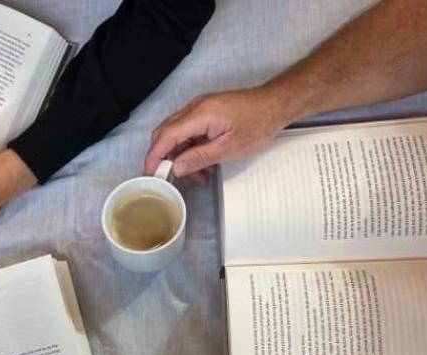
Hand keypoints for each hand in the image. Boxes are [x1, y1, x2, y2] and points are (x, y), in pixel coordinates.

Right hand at [143, 86, 295, 179]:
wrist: (276, 105)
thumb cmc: (259, 123)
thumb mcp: (229, 148)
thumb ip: (199, 158)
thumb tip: (176, 167)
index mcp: (200, 114)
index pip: (166, 136)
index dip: (154, 156)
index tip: (150, 174)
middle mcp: (195, 107)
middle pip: (165, 133)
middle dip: (164, 157)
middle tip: (167, 178)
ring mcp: (199, 109)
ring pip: (176, 134)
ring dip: (180, 156)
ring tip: (197, 176)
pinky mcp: (205, 113)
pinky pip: (188, 131)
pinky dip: (190, 149)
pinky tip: (203, 164)